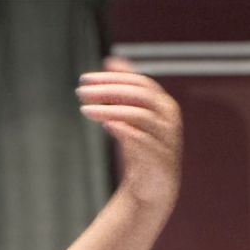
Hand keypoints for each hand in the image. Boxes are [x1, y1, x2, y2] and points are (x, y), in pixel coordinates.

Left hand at [76, 55, 181, 208]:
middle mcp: (168, 117)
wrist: (153, 188)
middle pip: (140, 94)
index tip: (86, 79)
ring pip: (140, 115)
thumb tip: (110, 60)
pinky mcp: (159, 159)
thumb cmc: (141, 150)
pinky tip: (106, 124)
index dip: (112, 78)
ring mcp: (165, 138)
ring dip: (111, 110)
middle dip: (109, 90)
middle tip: (81, 92)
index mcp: (162, 104)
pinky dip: (125, 130)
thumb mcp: (131, 116)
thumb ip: (123, 91)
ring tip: (85, 110)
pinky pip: (143, 140)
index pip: (138, 82)